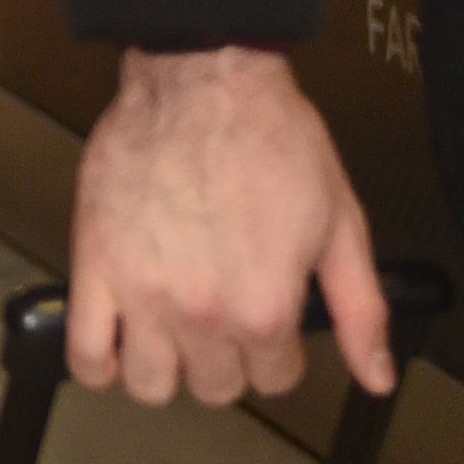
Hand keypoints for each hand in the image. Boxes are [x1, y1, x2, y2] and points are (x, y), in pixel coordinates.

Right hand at [67, 46, 392, 405]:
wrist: (202, 77)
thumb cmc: (271, 139)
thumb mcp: (339, 222)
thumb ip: (361, 310)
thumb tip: (377, 377)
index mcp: (266, 307)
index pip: (275, 379)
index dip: (279, 350)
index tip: (268, 312)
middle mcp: (202, 313)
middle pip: (214, 386)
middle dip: (227, 358)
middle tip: (224, 311)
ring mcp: (141, 293)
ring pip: (150, 384)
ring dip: (166, 367)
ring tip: (173, 329)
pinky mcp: (94, 265)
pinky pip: (86, 352)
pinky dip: (99, 363)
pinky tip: (119, 343)